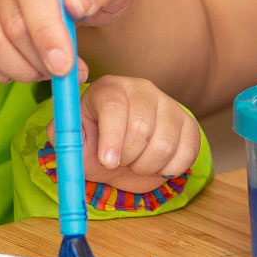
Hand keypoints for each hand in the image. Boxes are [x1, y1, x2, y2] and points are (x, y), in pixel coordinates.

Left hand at [49, 75, 200, 193]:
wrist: (122, 149)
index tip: (108, 162)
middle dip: (128, 157)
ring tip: (136, 164)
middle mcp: (141, 89)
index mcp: (109, 88)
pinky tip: (157, 165)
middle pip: (141, 126)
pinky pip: (188, 151)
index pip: (114, 105)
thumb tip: (69, 133)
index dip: (112, 137)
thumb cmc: (95, 142)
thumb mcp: (75, 140)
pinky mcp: (188, 123)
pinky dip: (171, 168)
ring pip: (165, 142)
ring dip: (147, 166)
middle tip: (120, 163)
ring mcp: (167, 103)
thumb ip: (68, 136)